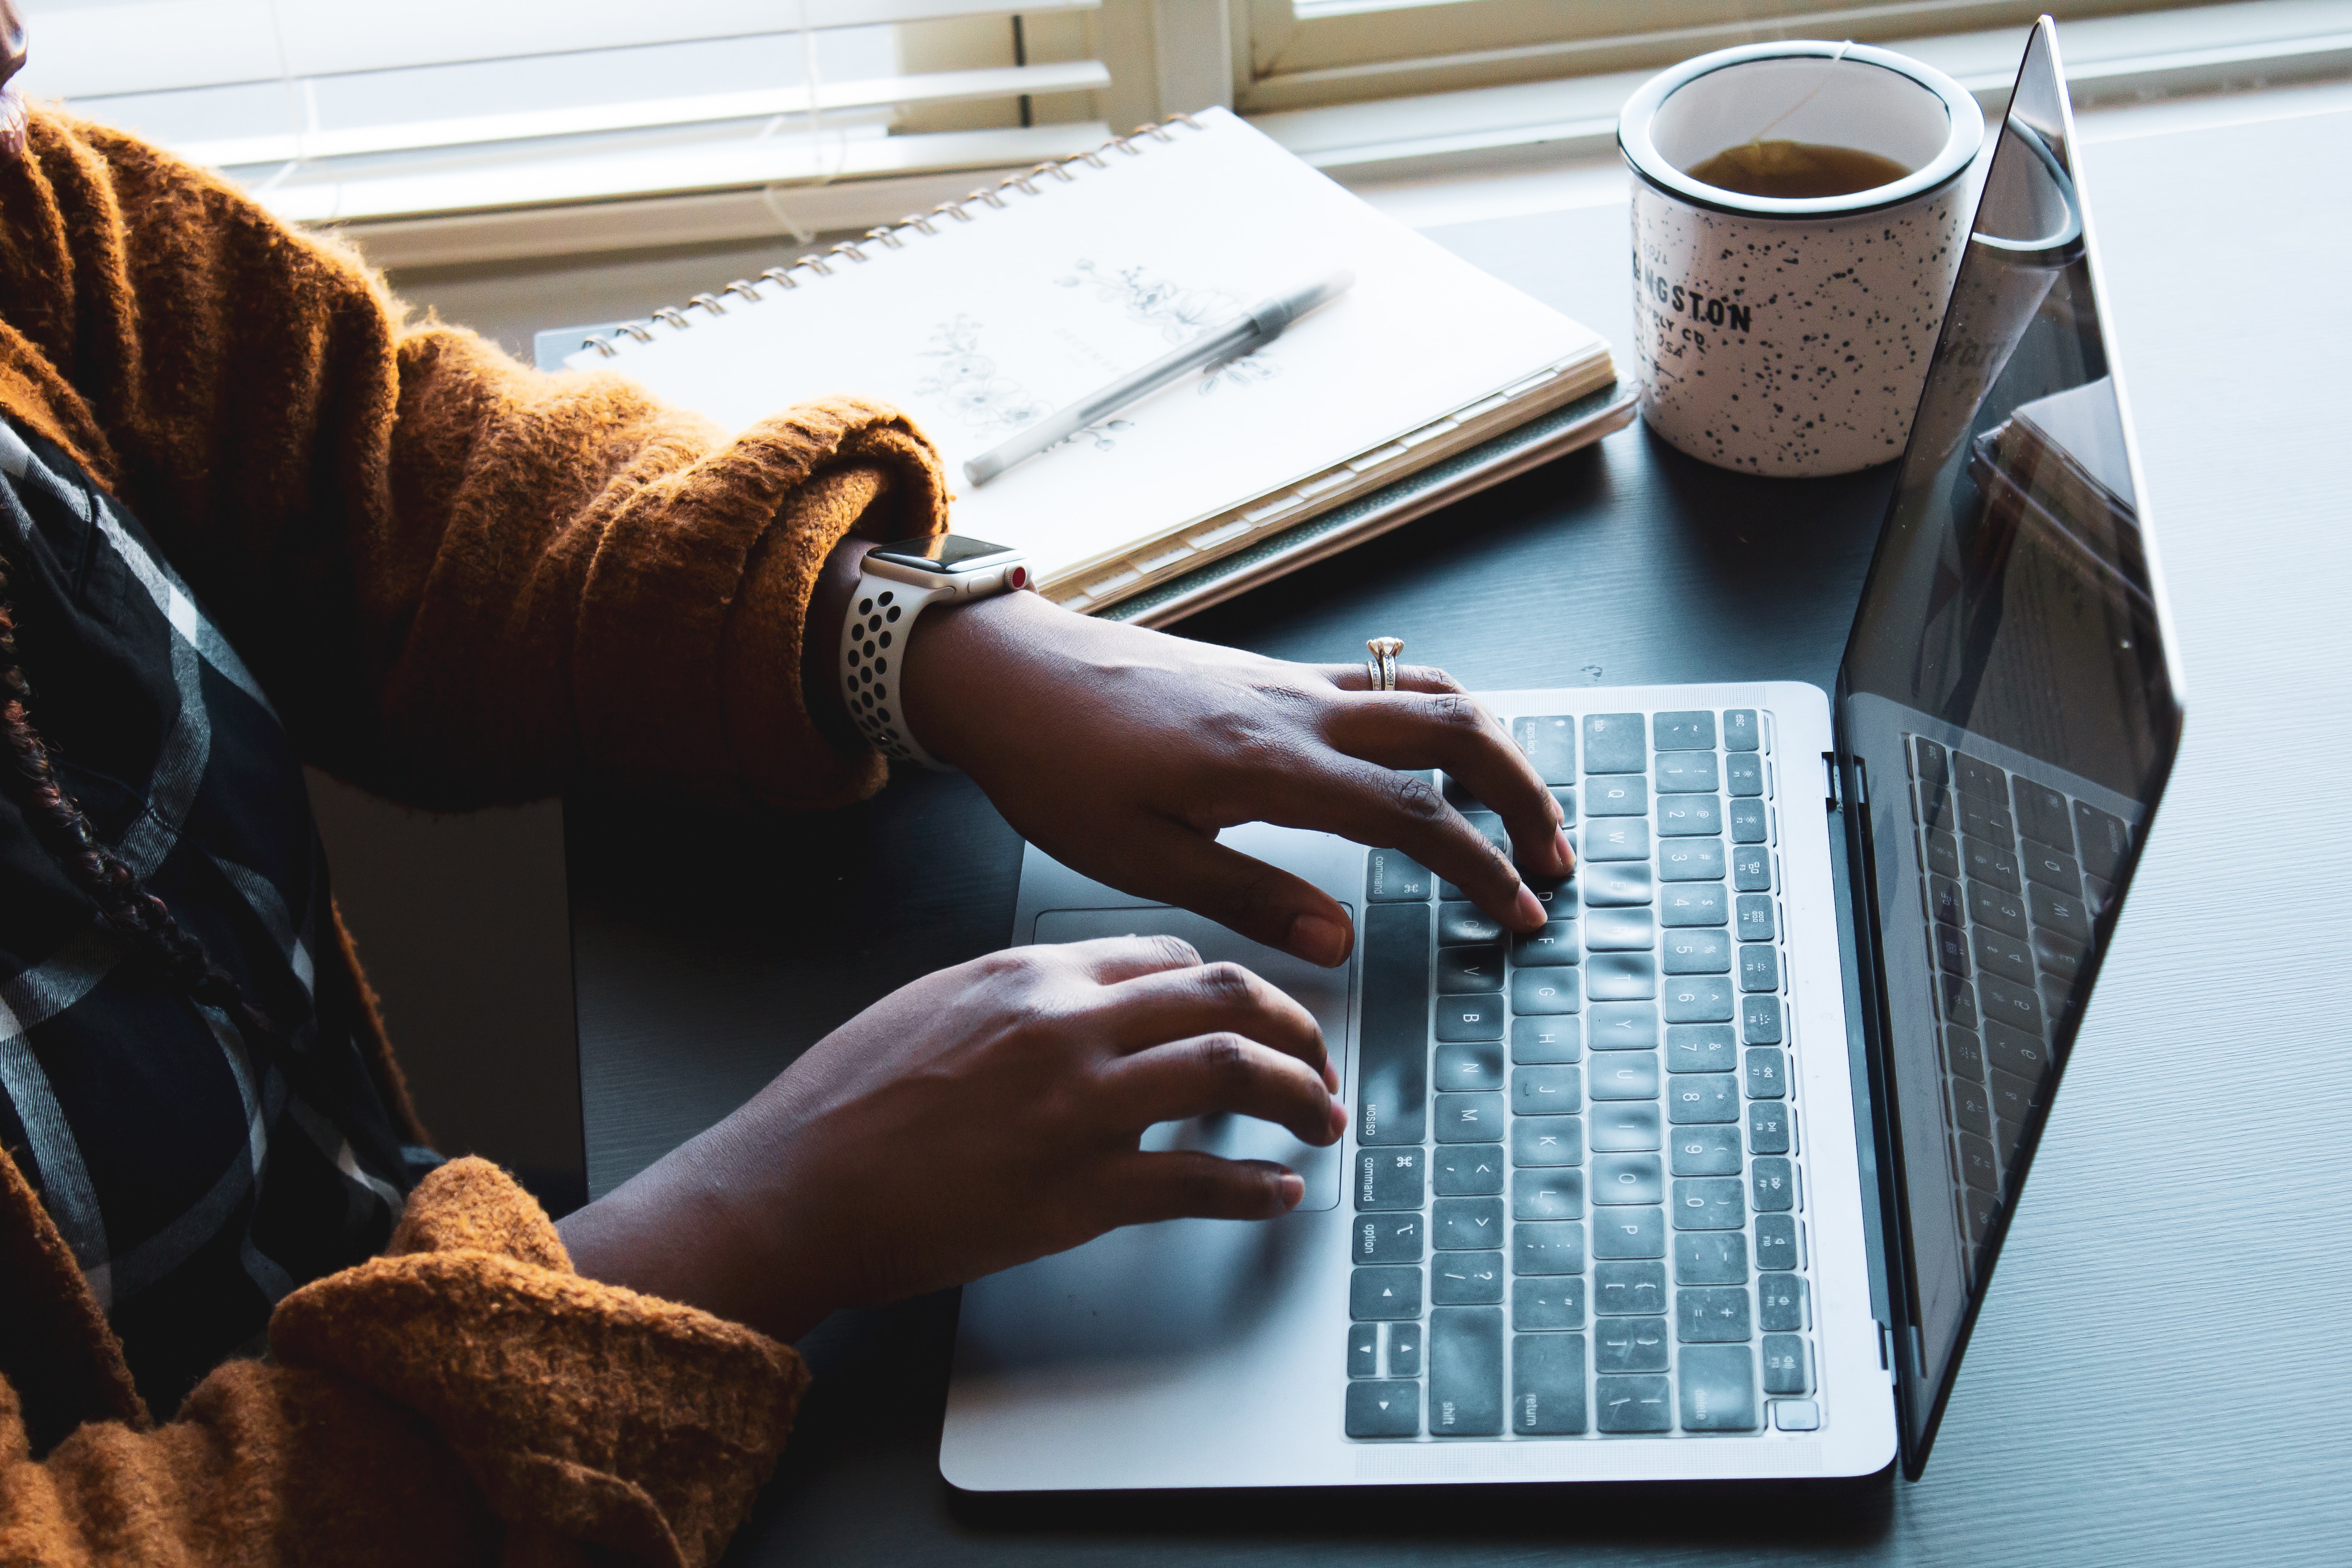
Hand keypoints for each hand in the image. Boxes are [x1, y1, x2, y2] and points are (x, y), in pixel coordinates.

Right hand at [558, 936, 1344, 1342]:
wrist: (793, 1187)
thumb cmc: (845, 1104)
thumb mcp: (933, 1005)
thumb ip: (1021, 996)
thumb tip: (1089, 1003)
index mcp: (1032, 974)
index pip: (1170, 957)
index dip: (1229, 986)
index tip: (1252, 1015)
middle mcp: (1068, 1025)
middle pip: (1226, 997)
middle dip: (1296, 1027)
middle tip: (1320, 1062)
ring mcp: (1079, 1108)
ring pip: (1235, 1072)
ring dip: (1301, 1096)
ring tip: (1323, 1121)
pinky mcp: (1078, 1193)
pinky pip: (1200, 1182)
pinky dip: (1255, 1190)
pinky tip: (1278, 1195)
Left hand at [899, 589, 1573, 966]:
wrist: (1008, 673)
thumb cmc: (1056, 766)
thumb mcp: (1139, 859)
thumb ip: (1249, 898)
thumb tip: (1342, 944)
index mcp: (1270, 765)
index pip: (1414, 814)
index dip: (1480, 866)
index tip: (1520, 914)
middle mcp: (1297, 709)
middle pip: (1455, 730)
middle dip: (1523, 793)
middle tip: (1552, 859)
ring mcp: (1289, 682)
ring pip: (1428, 693)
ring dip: (1491, 747)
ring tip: (1518, 809)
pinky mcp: (1271, 675)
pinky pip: (1383, 682)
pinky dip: (1437, 717)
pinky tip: (1436, 760)